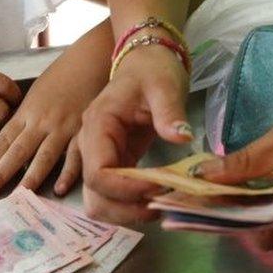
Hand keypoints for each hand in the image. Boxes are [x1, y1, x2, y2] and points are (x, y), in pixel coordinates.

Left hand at [0, 47, 106, 198]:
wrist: (91, 60)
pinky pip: (75, 155)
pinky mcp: (84, 129)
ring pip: (43, 156)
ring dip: (29, 178)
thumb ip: (27, 116)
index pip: (4, 139)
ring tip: (17, 196)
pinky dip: (68, 173)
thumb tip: (14, 137)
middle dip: (0, 173)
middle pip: (17, 150)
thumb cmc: (64, 75)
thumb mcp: (37, 93)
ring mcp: (63, 126)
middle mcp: (42, 121)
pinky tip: (59, 188)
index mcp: (28, 111)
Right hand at [79, 45, 194, 223]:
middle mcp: (91, 145)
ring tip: (159, 206)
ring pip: (99, 200)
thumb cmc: (153, 69)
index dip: (125, 190)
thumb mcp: (164, 85)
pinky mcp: (115, 162)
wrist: (146, 59)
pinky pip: (113, 194)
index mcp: (98, 125)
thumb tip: (181, 138)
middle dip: (125, 209)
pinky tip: (156, 200)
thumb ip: (169, 112)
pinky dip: (131, 205)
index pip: (98, 173)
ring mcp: (100, 155)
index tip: (158, 189)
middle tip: (161, 206)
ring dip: (126, 212)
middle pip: (94, 194)